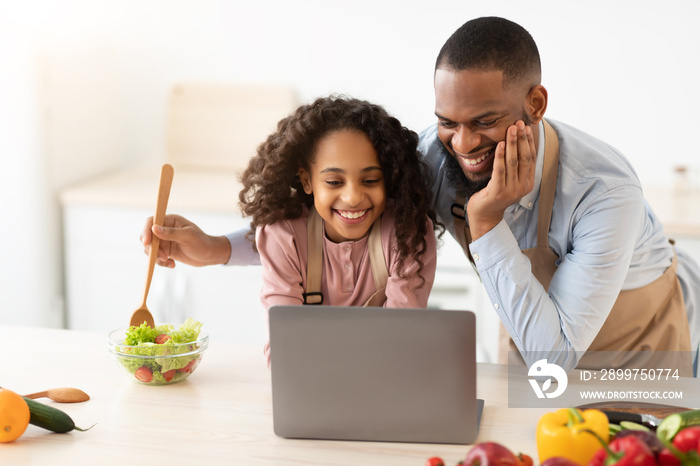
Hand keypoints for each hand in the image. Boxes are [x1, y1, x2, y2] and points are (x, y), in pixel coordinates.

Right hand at [140, 214, 231, 267]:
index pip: (151, 221)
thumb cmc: (202, 243)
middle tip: (164, 257)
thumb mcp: (188, 236)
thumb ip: (171, 233)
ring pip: (150, 248)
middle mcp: (165, 229)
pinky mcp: (165, 251)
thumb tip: (154, 228)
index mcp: (171, 220)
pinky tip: (172, 264)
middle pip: (147, 236)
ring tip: (169, 261)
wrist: (209, 255)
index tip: (146, 242)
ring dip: (156, 257)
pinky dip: (161, 262)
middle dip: (152, 248)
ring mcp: (164, 241)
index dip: (146, 231)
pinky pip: (155, 257)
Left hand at [466, 121, 535, 239]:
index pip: (530, 158)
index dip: (528, 141)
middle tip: (518, 123)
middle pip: (524, 158)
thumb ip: (514, 167)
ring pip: (513, 162)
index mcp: (527, 183)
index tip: (526, 127)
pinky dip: (500, 156)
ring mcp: (510, 190)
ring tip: (510, 129)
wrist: (484, 215)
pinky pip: (500, 170)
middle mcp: (521, 187)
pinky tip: (500, 144)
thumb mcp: (509, 180)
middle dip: (521, 139)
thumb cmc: (494, 194)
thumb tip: (516, 143)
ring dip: (512, 143)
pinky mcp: (497, 192)